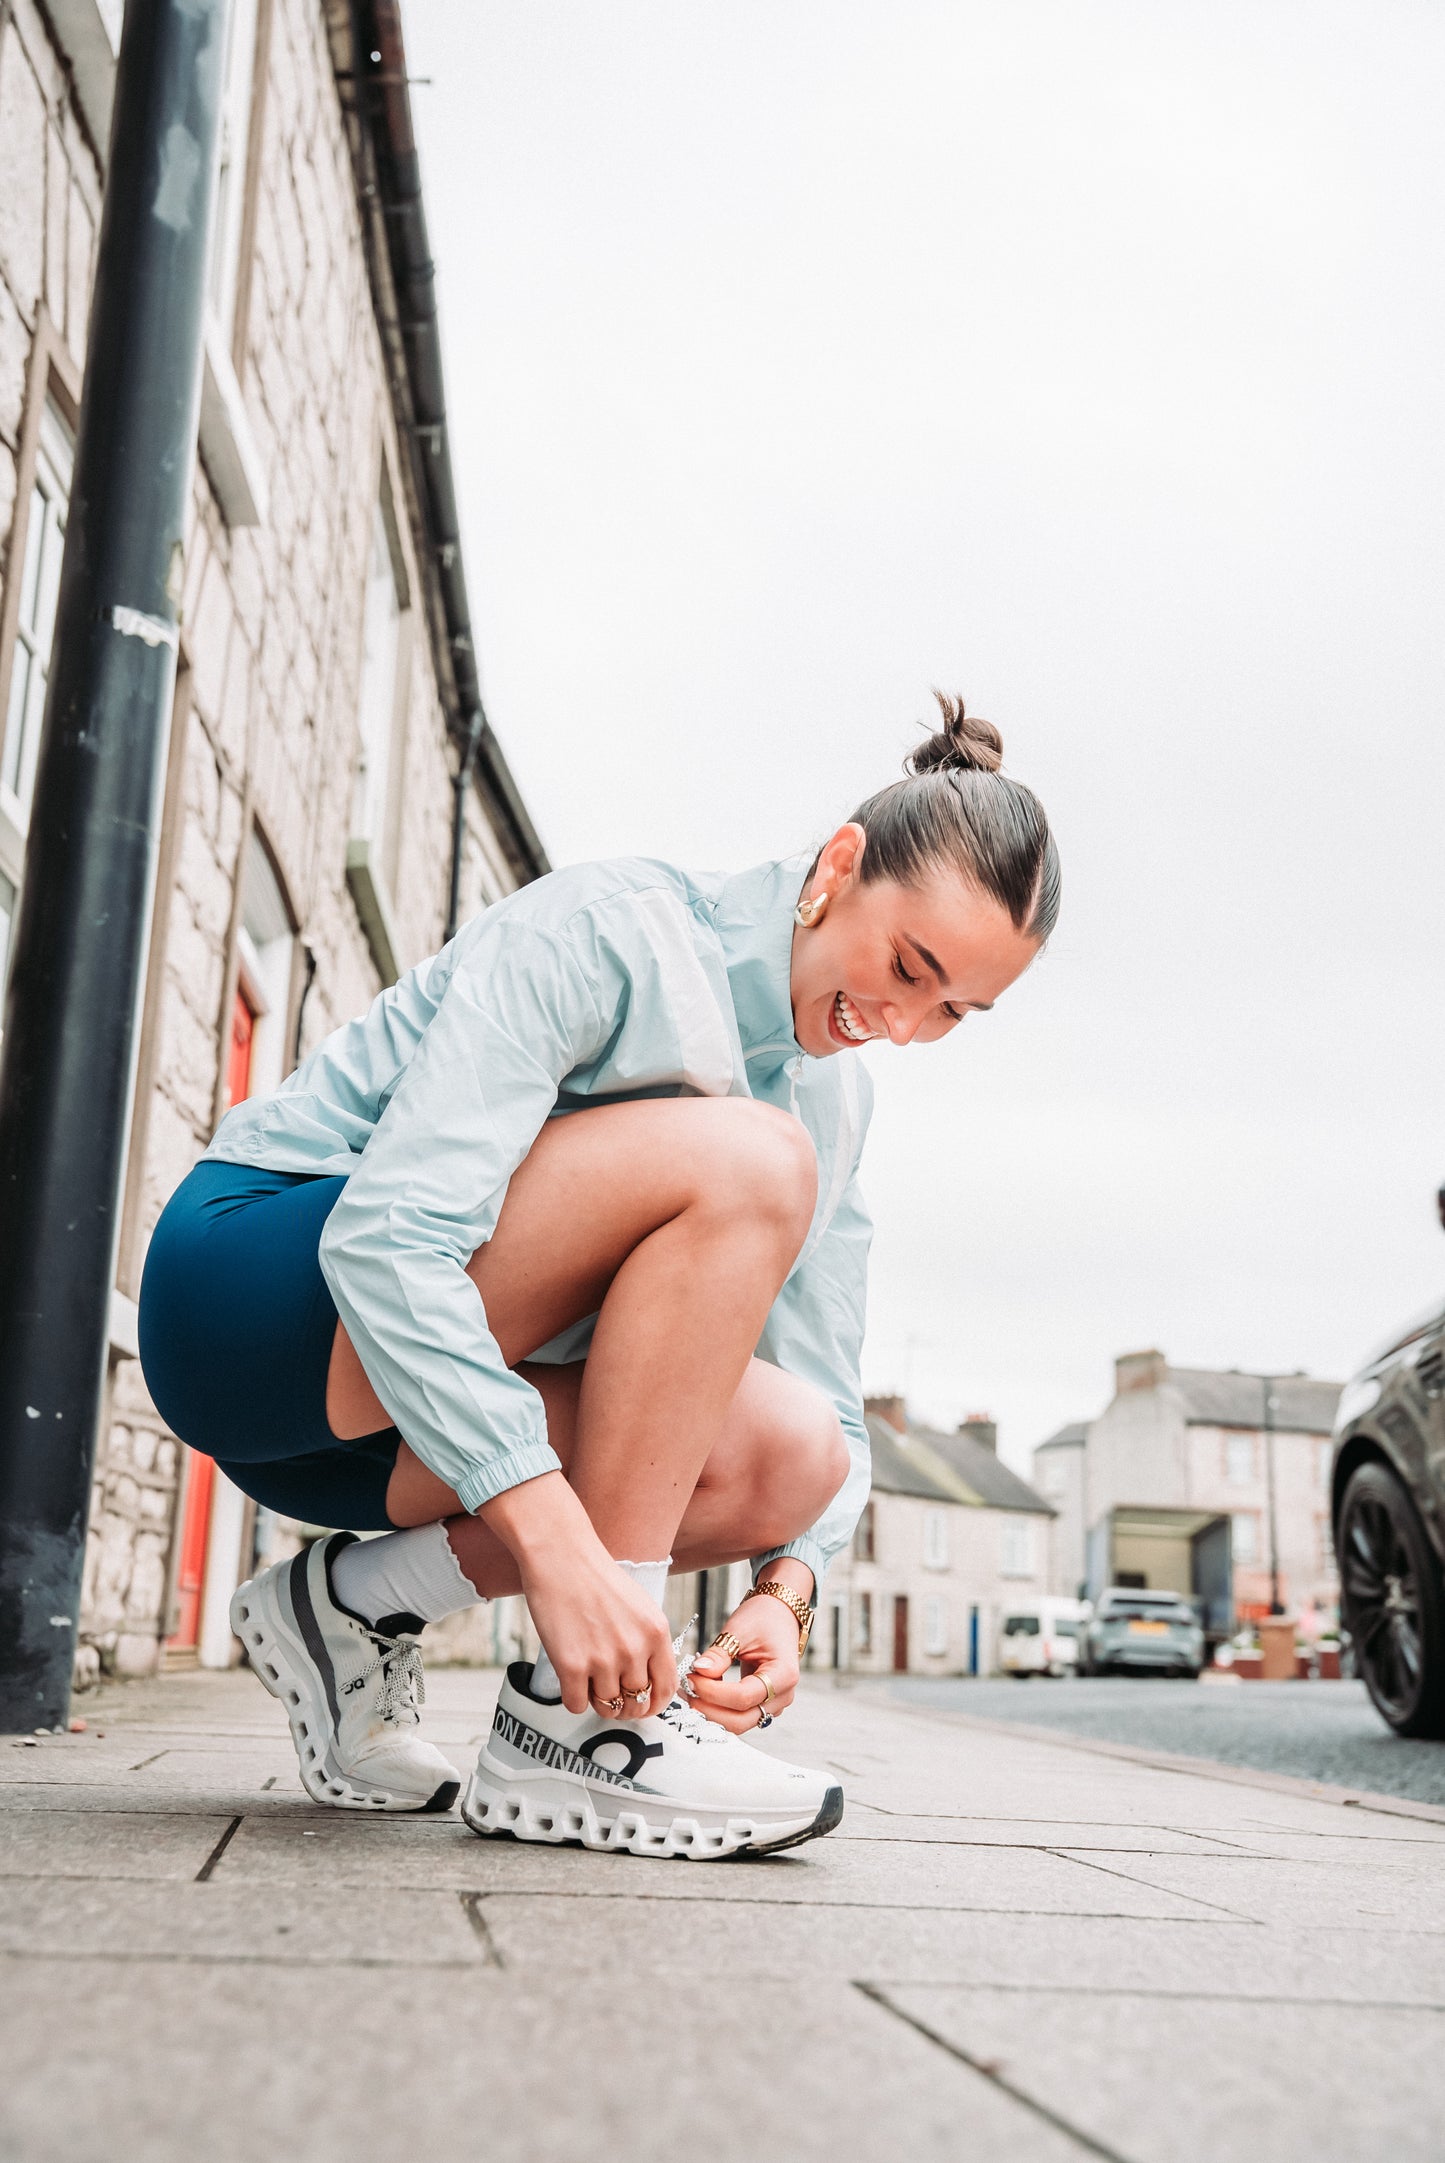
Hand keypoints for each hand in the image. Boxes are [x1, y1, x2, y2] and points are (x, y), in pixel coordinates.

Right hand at [480, 1473, 675, 1718]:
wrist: (561, 1555)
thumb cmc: (596, 1577)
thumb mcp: (640, 1606)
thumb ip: (648, 1642)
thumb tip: (648, 1680)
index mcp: (656, 1633)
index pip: (666, 1689)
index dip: (654, 1704)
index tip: (643, 1705)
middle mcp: (634, 1649)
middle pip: (636, 1703)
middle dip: (625, 1706)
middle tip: (612, 1696)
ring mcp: (603, 1659)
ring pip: (607, 1708)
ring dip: (597, 1701)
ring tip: (588, 1681)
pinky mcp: (571, 1665)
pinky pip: (577, 1704)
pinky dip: (574, 1698)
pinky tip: (571, 1679)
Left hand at [688, 1586, 803, 1733]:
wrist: (778, 1613)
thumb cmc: (764, 1618)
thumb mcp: (738, 1630)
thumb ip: (719, 1654)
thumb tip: (698, 1671)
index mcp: (783, 1675)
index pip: (743, 1697)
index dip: (712, 1692)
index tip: (692, 1677)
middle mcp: (783, 1695)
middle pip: (741, 1719)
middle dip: (709, 1709)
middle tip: (687, 1689)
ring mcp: (775, 1703)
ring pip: (739, 1722)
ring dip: (712, 1711)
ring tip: (692, 1689)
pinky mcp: (764, 1704)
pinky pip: (739, 1715)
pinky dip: (720, 1708)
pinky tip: (705, 1691)